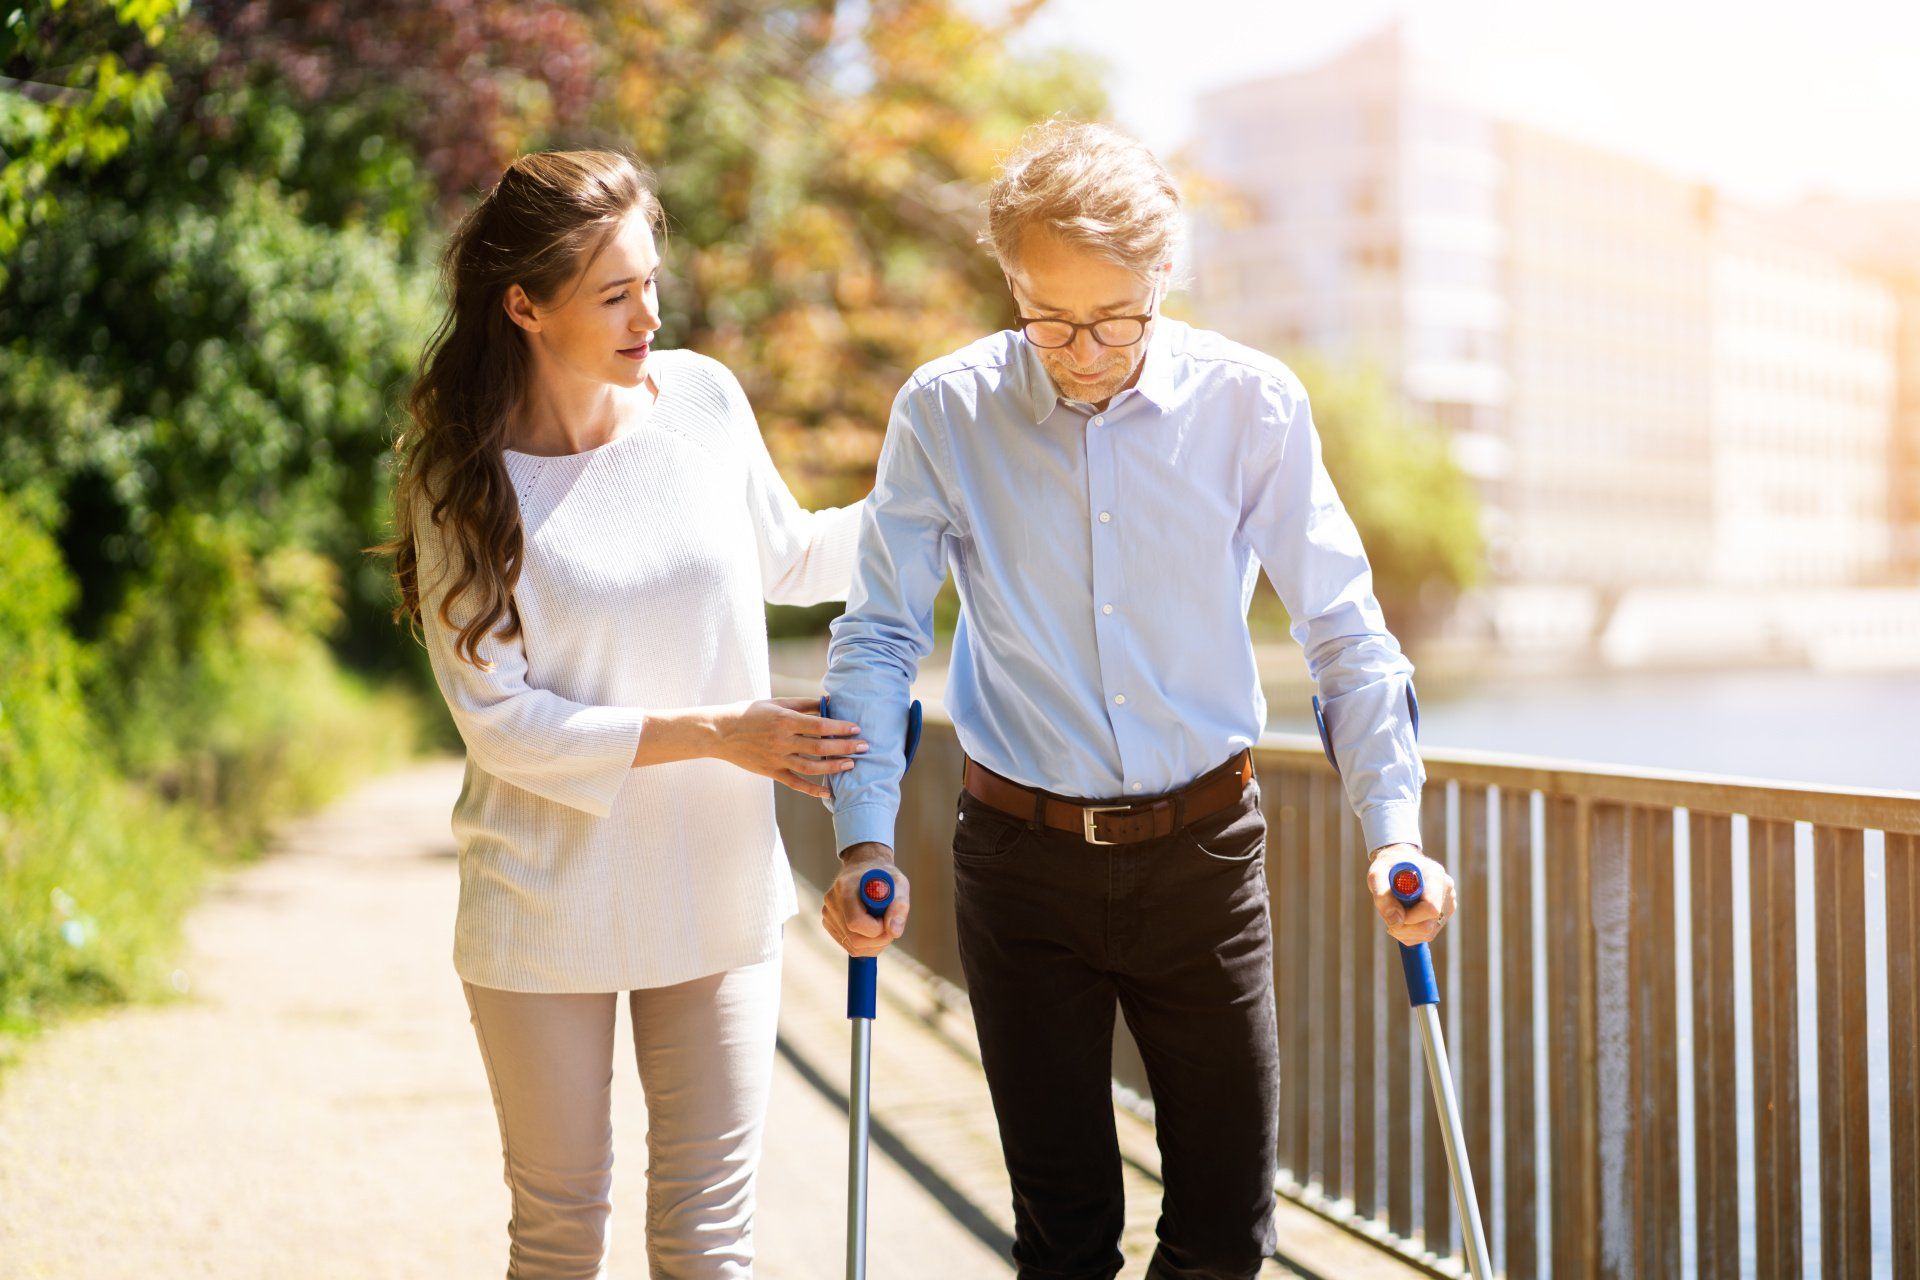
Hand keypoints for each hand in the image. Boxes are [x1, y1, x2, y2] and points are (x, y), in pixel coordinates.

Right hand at [712, 697, 865, 798]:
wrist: (720, 733)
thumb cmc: (751, 713)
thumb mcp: (776, 703)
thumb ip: (803, 704)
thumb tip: (829, 701)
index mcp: (785, 721)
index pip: (819, 726)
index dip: (840, 728)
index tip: (856, 729)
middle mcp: (782, 741)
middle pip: (819, 747)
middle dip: (844, 747)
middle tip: (864, 747)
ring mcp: (776, 758)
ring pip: (810, 767)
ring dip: (833, 768)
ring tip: (851, 765)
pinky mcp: (771, 772)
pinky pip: (795, 783)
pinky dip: (812, 790)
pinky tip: (828, 792)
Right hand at [822, 842, 910, 957]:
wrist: (865, 867)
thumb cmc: (883, 876)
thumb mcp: (899, 884)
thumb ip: (899, 906)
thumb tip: (894, 932)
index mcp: (845, 888)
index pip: (856, 923)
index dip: (877, 929)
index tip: (888, 920)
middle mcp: (831, 902)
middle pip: (855, 939)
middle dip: (878, 940)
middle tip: (890, 927)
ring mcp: (828, 914)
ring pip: (853, 946)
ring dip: (874, 944)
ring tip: (881, 924)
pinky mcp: (828, 923)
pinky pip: (849, 945)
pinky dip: (866, 944)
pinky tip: (871, 928)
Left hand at [1366, 844, 1455, 945]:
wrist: (1400, 861)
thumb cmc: (1388, 866)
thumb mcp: (1377, 874)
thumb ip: (1382, 896)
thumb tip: (1396, 922)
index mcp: (1434, 874)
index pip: (1431, 908)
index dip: (1409, 917)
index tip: (1393, 912)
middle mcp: (1446, 888)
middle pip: (1428, 925)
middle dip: (1404, 928)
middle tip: (1388, 920)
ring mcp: (1448, 901)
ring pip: (1429, 933)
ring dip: (1406, 933)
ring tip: (1394, 916)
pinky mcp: (1445, 912)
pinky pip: (1429, 934)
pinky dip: (1412, 933)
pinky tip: (1402, 919)